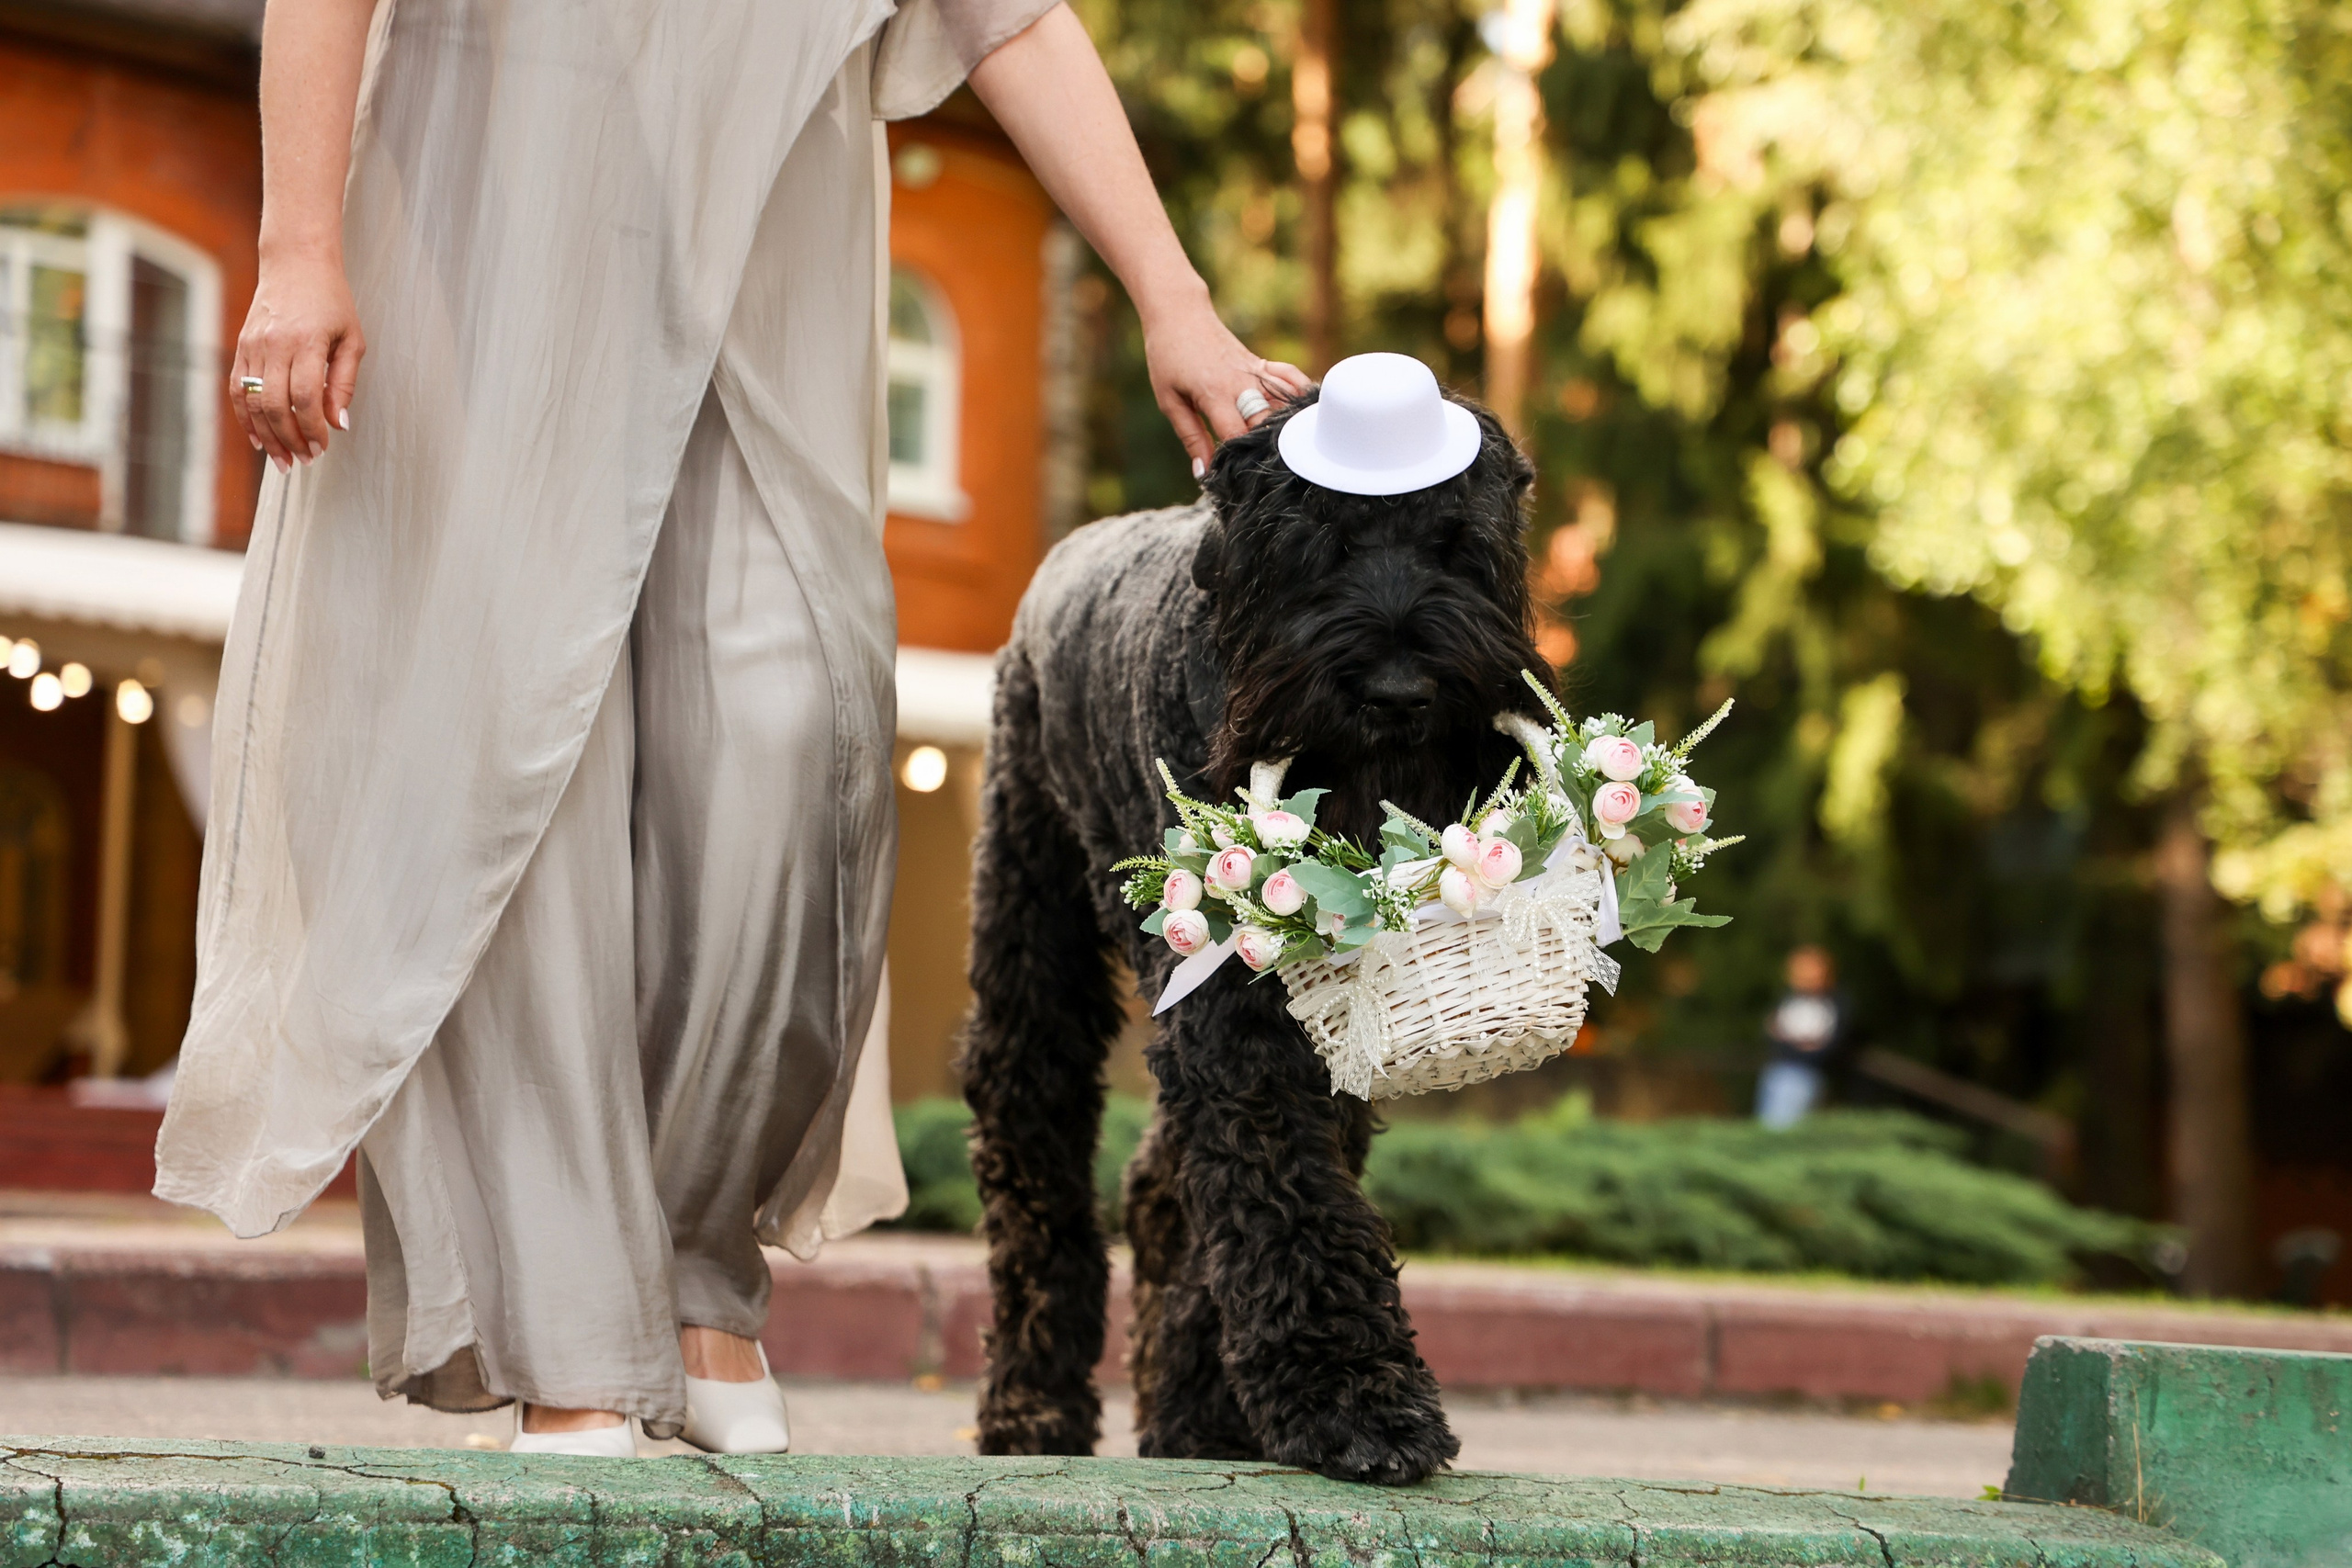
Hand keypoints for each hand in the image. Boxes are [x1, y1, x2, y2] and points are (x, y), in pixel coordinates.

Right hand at [230, 251, 363, 470]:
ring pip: (252, 401)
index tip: (322, 447)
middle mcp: (274, 344)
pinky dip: (245, 416)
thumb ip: (344, 383)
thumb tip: (338, 423)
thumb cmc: (331, 301)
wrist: (296, 262)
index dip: (312, 429)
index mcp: (306, 343)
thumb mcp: (352, 339)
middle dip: (290, 439)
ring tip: (283, 459)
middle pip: (275, 405)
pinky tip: (259, 438)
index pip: (304, 398)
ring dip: (267, 435)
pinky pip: (236, 388)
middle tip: (304, 461)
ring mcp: (253, 344)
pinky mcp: (241, 344)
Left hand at [1142, 290, 1310, 475]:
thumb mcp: (1169, 401)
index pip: (1236, 435)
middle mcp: (1240, 383)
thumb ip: (1190, 437)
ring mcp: (1255, 372)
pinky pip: (1290, 381)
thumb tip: (1203, 472)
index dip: (1237, 460)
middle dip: (1266, 449)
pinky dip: (1300, 397)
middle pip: (1265, 424)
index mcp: (1214, 394)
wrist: (1179, 314)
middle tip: (1263, 471)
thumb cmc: (1167, 358)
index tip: (1235, 477)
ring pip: (1284, 404)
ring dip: (1287, 428)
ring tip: (1290, 451)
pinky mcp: (1262, 364)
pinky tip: (1305, 417)